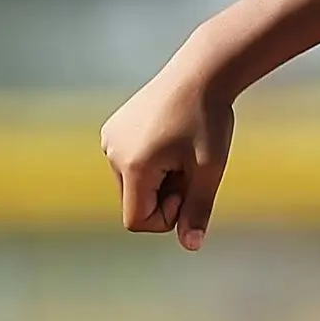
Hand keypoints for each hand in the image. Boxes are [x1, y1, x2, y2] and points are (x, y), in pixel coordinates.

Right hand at [100, 37, 235, 249]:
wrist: (201, 74)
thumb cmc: (209, 121)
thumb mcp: (209, 170)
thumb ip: (198, 209)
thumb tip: (191, 246)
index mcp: (133, 165)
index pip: (137, 221)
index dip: (166, 218)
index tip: (188, 191)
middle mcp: (113, 153)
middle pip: (135, 204)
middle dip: (165, 197)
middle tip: (191, 169)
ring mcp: (110, 139)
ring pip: (134, 186)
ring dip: (160, 181)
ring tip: (181, 152)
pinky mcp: (113, 129)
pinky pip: (130, 165)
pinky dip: (152, 164)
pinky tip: (170, 140)